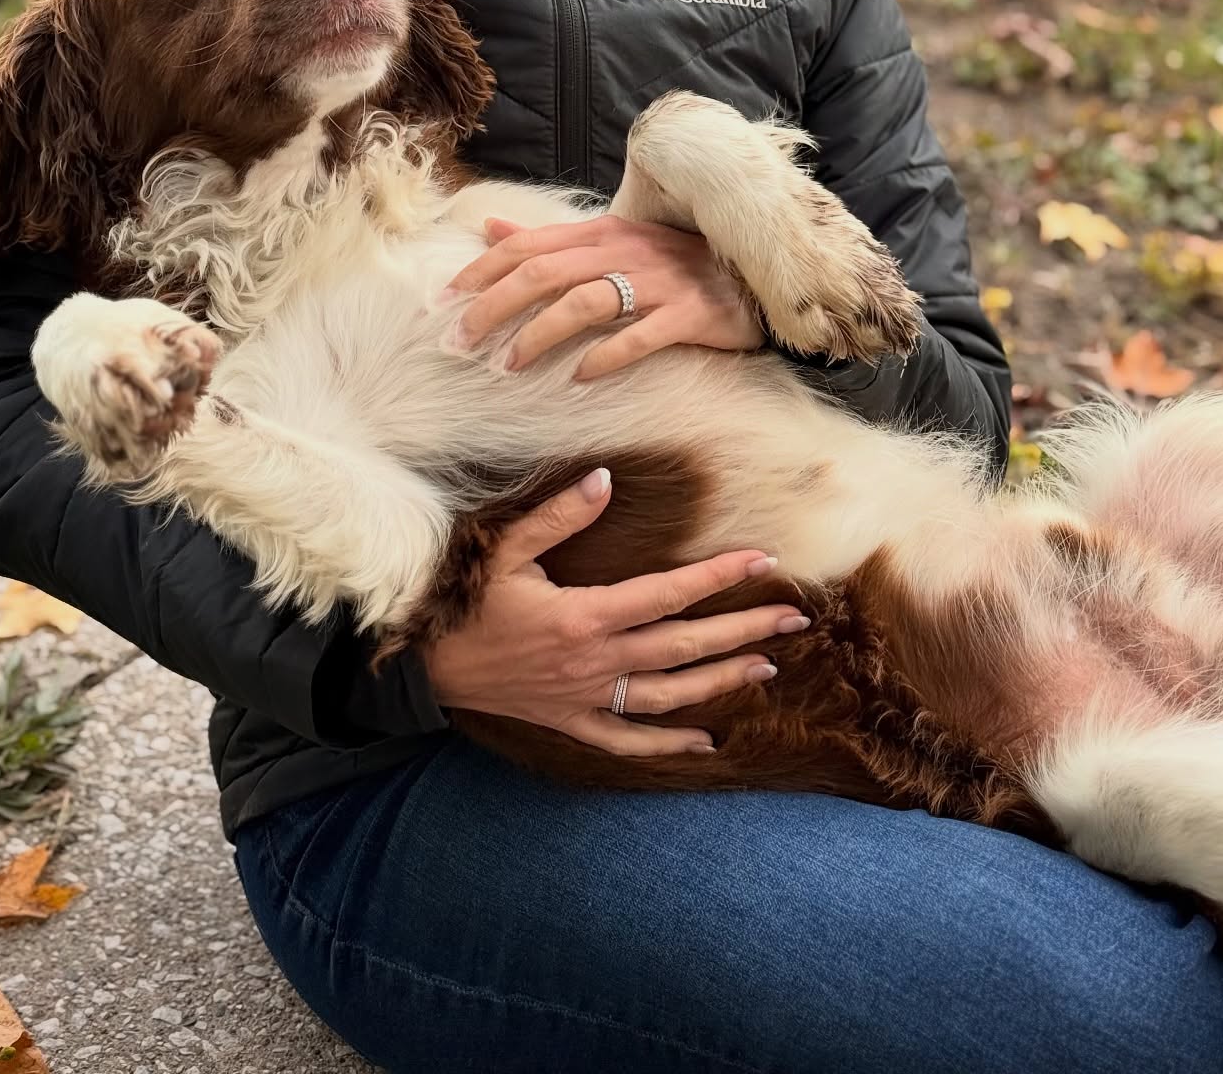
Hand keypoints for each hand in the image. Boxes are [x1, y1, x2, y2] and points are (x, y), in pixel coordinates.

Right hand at [419, 468, 807, 755]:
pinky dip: (670, 744)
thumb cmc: (466, 601)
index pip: (668, 592)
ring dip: (722, 680)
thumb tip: (605, 479)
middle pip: (685, 646)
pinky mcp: (572, 722)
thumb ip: (558, 516)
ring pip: (670, 694)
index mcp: (585, 615)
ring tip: (769, 666)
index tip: (762, 559)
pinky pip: (629, 739)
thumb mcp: (505, 548)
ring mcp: (587, 697)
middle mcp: (596, 661)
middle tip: (794, 617)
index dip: (719, 574)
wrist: (428, 668)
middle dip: (744, 630)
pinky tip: (708, 742)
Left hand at [445, 213, 763, 380]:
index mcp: (600, 231)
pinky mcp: (690, 314)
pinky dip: (607, 356)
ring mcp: (659, 281)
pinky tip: (579, 378)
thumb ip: (549, 238)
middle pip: (544, 272)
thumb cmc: (671, 264)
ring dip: (540, 335)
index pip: (528, 245)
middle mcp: (624, 249)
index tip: (442, 302)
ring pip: (585, 301)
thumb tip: (489, 227)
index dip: (481, 271)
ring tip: (507, 367)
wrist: (751, 278)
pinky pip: (642, 335)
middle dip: (494, 307)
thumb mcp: (609, 242)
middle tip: (459, 343)